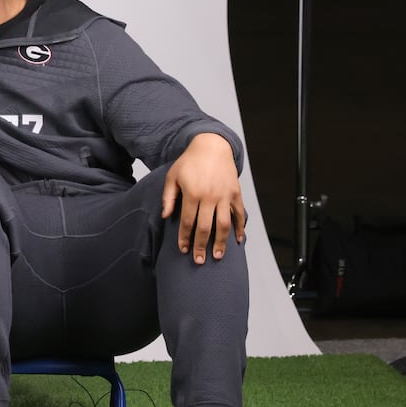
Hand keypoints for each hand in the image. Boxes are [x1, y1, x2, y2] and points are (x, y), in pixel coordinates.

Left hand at [160, 133, 246, 263]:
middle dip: (201, 246)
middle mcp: (209, 196)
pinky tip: (238, 240)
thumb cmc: (190, 162)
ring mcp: (224, 196)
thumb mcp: (172, 176)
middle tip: (199, 260)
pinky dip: (240, 228)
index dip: (185, 238)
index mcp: (192, 193)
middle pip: (205, 228)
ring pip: (224, 225)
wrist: (211, 146)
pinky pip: (240, 214)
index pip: (188, 222)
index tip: (183, 250)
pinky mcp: (236, 193)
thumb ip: (168, 197)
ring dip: (221, 242)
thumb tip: (166, 217)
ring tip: (218, 256)